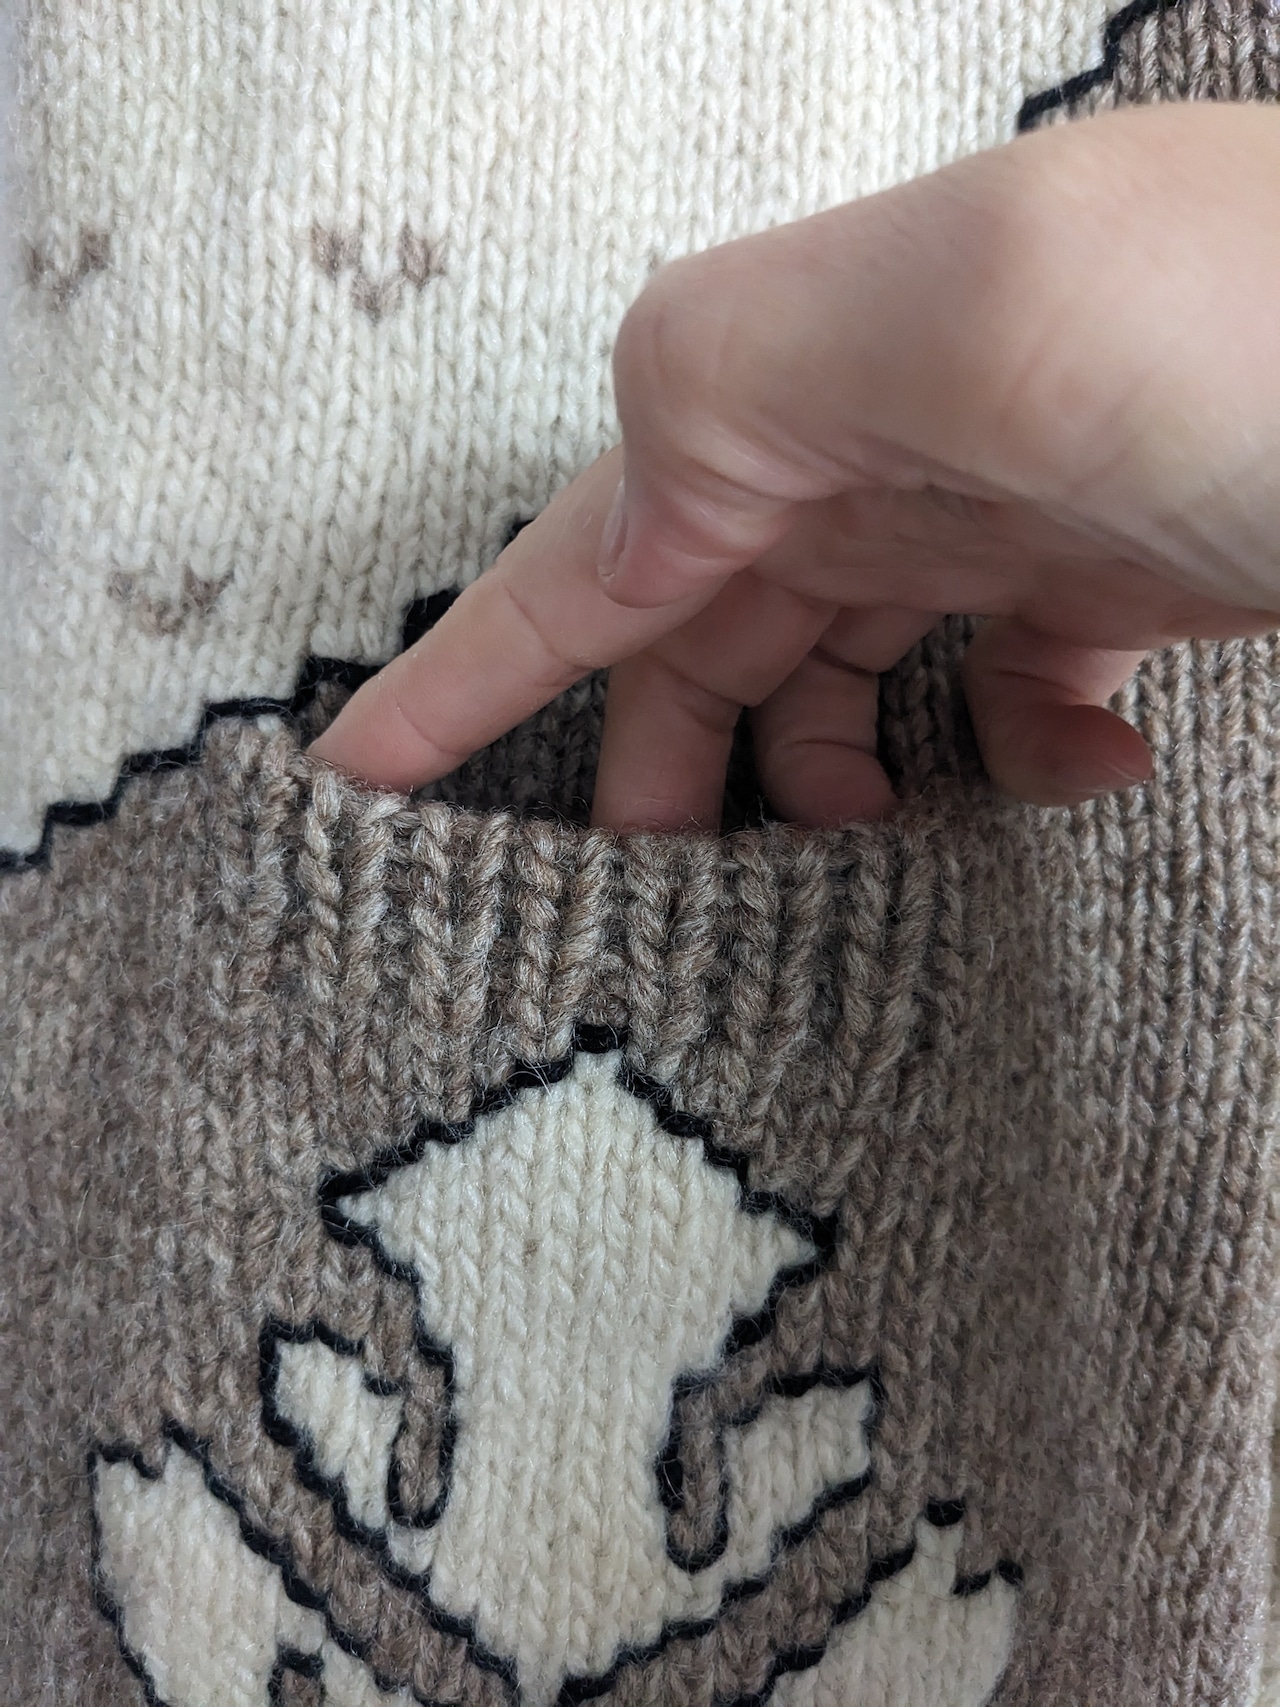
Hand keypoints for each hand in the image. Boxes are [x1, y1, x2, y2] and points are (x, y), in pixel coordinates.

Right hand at [311, 102, 1279, 830]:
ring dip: (827, 781)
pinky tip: (1066, 782)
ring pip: (841, 675)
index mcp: (811, 383)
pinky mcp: (1122, 575)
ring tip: (859, 869)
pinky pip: (1003, 684)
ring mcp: (1007, 509)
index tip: (358, 791)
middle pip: (702, 643)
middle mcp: (891, 439)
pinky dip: (1004, 755)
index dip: (465, 679)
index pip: (587, 553)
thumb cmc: (1276, 328)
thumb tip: (631, 512)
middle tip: (633, 919)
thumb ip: (733, 376)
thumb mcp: (980, 300)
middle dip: (654, 774)